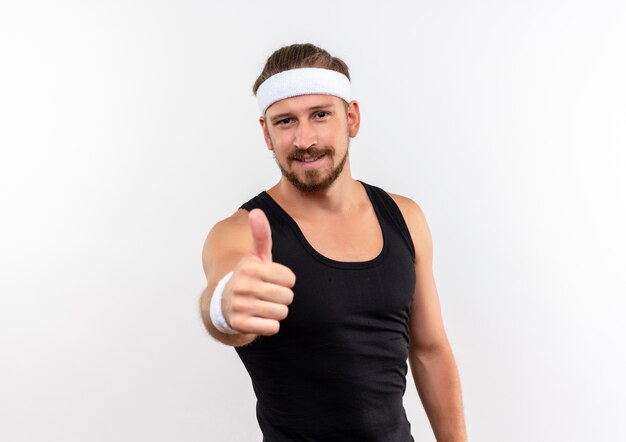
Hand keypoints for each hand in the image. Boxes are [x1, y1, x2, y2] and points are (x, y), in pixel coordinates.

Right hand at [221, 208, 295, 335]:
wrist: (223, 304)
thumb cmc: (248, 277)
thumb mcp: (255, 256)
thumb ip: (261, 234)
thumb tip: (256, 211)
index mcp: (250, 267)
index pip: (290, 278)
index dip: (285, 280)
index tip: (271, 279)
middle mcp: (243, 285)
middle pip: (287, 297)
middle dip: (281, 297)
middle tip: (266, 294)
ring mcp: (240, 305)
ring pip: (281, 313)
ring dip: (276, 312)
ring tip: (262, 305)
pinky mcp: (239, 324)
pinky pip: (272, 328)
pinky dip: (269, 325)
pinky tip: (258, 318)